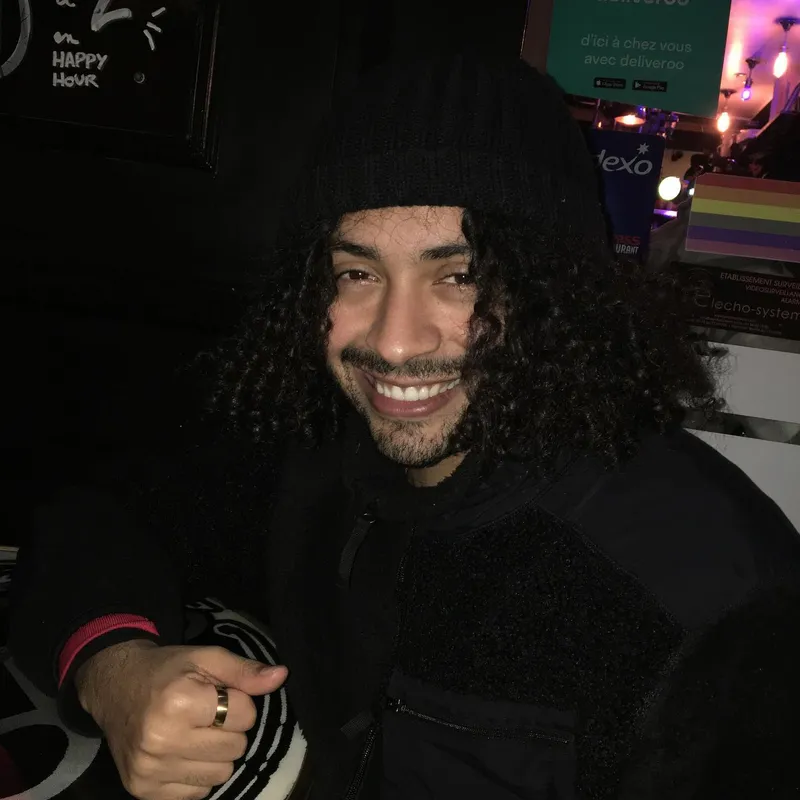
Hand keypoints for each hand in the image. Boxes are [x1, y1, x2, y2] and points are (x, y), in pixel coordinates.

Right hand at [75, 640, 287, 799]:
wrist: (114, 688)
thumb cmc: (166, 670)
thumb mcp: (205, 658)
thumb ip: (244, 671)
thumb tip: (281, 676)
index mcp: (179, 703)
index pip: (244, 715)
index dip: (239, 702)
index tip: (219, 695)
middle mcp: (162, 741)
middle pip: (235, 749)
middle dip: (230, 730)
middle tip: (208, 715)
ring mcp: (150, 770)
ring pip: (220, 775)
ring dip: (216, 755)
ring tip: (195, 734)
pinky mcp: (143, 791)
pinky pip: (197, 794)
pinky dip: (197, 775)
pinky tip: (181, 753)